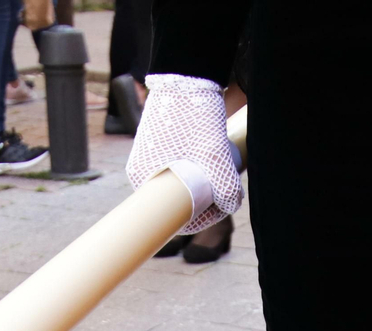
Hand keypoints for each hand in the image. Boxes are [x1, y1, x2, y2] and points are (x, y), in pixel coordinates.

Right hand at [126, 74, 241, 234]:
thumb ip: (225, 186)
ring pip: (180, 182)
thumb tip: (231, 206)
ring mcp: (148, 156)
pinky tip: (213, 160)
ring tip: (224, 173)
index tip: (226, 206)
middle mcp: (140, 171)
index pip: (174, 214)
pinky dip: (195, 168)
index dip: (204, 215)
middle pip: (177, 199)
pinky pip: (178, 166)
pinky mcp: (158, 143)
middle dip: (205, 198)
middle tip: (228, 189)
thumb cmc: (194, 115)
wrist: (186, 74)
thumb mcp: (214, 154)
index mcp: (143, 179)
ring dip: (202, 183)